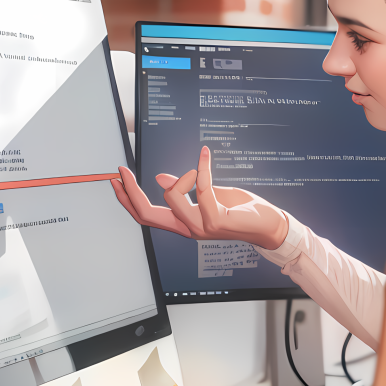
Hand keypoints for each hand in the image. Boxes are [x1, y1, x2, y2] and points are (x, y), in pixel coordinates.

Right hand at [111, 146, 289, 249]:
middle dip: (130, 191)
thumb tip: (160, 177)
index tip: (116, 178)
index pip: (145, 215)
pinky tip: (204, 156)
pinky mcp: (216, 221)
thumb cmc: (241, 211)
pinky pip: (201, 189)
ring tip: (196, 168)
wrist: (269, 226)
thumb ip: (185, 189)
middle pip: (147, 214)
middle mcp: (187, 228)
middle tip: (123, 170)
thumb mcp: (209, 195)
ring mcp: (201, 228)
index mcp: (182, 223)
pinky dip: (201, 168)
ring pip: (172, 197)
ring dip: (181, 176)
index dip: (127, 199)